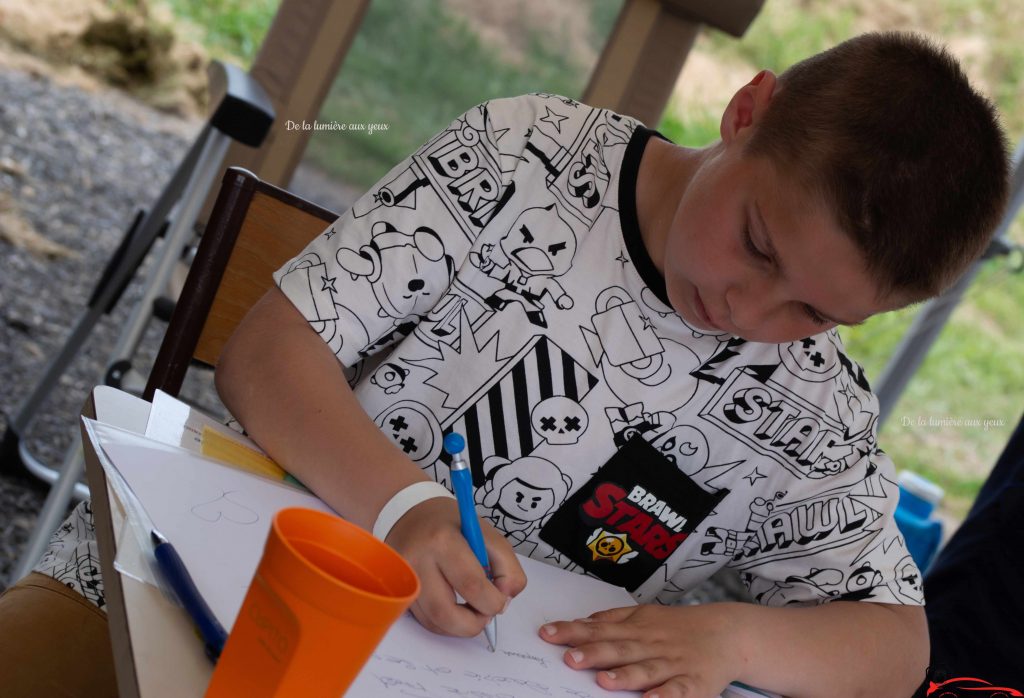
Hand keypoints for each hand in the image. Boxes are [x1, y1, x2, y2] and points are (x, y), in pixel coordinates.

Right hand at [386, 496, 526, 636]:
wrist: (411, 516)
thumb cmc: (453, 526)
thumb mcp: (488, 535)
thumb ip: (507, 567)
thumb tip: (505, 599)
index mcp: (443, 541)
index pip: (471, 585)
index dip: (492, 601)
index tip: (501, 600)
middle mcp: (417, 561)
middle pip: (446, 612)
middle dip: (473, 623)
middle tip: (485, 614)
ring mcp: (403, 580)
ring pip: (434, 622)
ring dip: (460, 626)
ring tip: (472, 609)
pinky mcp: (398, 593)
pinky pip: (424, 621)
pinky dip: (445, 623)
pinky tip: (455, 608)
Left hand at [539, 603, 743, 697]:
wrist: (727, 632)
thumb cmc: (678, 627)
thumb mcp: (644, 615)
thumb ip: (613, 620)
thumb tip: (581, 622)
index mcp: (636, 628)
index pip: (598, 629)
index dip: (572, 631)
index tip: (547, 634)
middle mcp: (651, 644)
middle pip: (619, 649)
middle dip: (594, 654)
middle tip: (569, 658)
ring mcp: (672, 664)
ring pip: (646, 670)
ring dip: (625, 676)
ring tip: (603, 681)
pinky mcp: (693, 683)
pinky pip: (678, 691)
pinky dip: (665, 696)